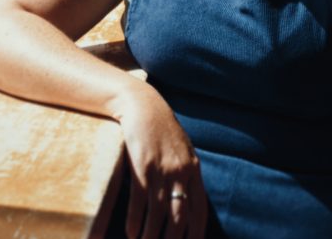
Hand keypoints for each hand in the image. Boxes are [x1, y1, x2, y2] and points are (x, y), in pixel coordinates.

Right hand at [114, 85, 207, 238]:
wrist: (143, 106)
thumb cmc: (161, 128)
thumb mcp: (181, 149)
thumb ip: (187, 171)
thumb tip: (188, 196)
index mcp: (194, 169)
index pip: (200, 209)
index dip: (196, 232)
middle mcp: (181, 172)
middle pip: (179, 216)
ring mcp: (162, 170)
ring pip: (158, 213)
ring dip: (150, 235)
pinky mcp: (142, 167)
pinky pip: (140, 202)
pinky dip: (135, 220)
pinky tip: (131, 232)